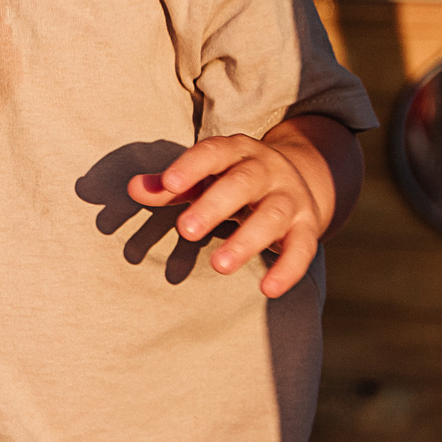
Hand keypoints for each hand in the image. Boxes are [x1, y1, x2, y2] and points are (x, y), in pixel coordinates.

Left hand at [129, 133, 323, 298]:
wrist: (303, 179)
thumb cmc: (234, 180)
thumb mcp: (204, 178)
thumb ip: (170, 186)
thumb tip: (133, 188)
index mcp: (236, 152)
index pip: (213, 152)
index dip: (192, 166)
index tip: (169, 184)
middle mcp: (266, 170)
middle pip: (242, 183)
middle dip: (214, 206)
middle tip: (186, 231)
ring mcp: (290, 198)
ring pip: (271, 216)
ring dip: (246, 241)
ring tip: (218, 265)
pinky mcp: (308, 227)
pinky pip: (302, 248)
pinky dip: (287, 269)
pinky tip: (268, 290)